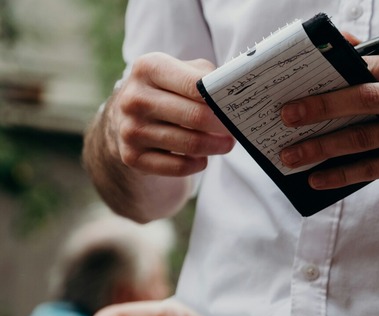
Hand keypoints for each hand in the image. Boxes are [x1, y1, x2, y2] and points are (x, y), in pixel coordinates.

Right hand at [106, 52, 234, 177]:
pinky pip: (178, 167)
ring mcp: (131, 130)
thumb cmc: (166, 92)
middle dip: (223, 126)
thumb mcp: (180, 72)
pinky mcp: (132, 157)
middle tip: (237, 130)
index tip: (236, 107)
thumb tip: (234, 91)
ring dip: (215, 147)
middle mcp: (135, 99)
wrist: (124, 119)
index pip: (195, 84)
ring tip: (226, 144)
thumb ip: (206, 77)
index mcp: (148, 68)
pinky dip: (197, 164)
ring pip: (190, 145)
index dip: (221, 99)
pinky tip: (202, 158)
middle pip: (196, 117)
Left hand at [279, 52, 378, 199]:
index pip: (363, 65)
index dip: (325, 74)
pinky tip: (317, 179)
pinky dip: (340, 174)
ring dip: (320, 148)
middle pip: (359, 98)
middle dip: (317, 107)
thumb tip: (340, 48)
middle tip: (284, 116)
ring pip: (360, 137)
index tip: (292, 83)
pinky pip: (370, 167)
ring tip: (291, 156)